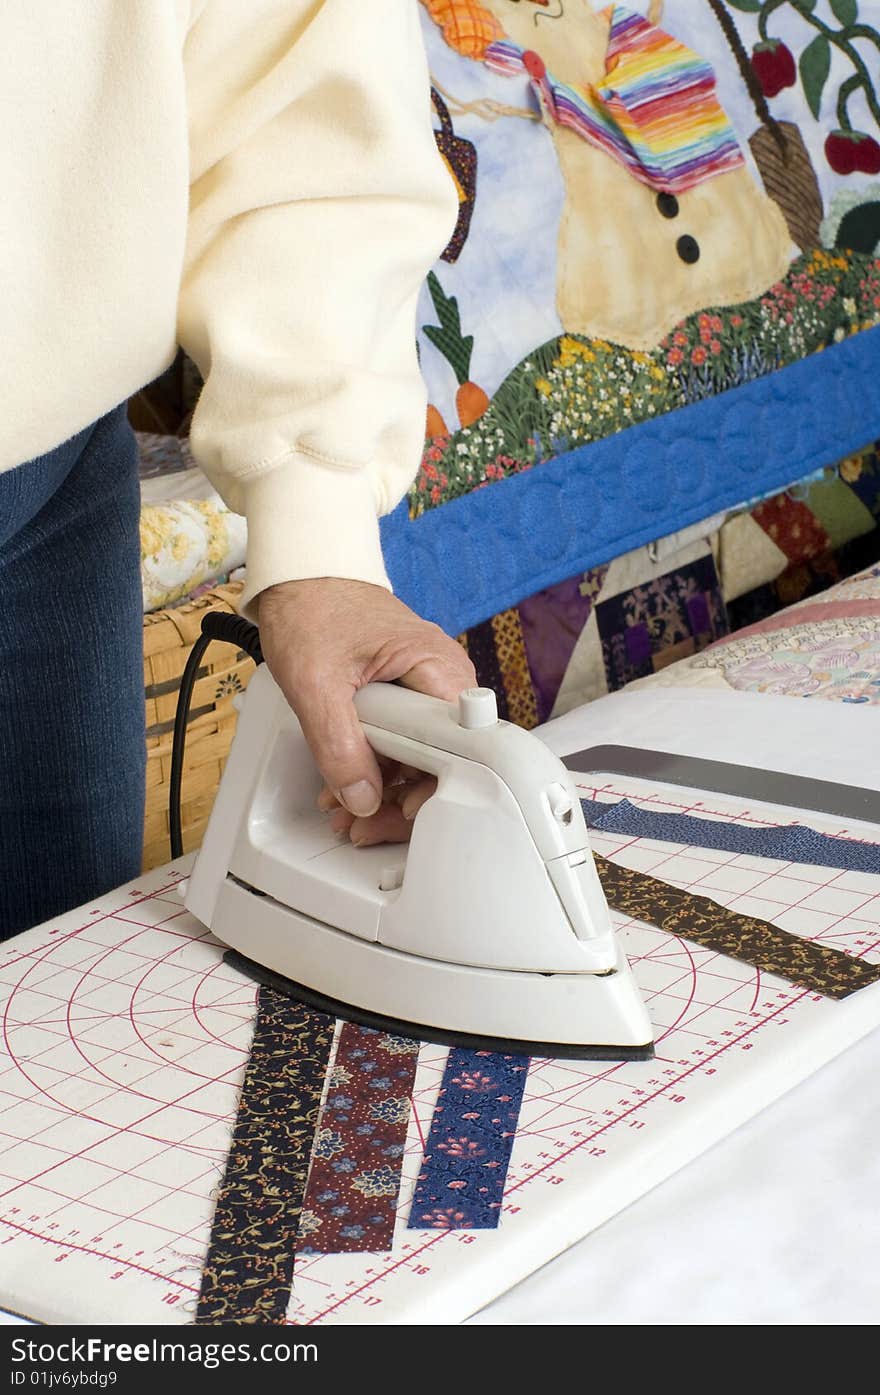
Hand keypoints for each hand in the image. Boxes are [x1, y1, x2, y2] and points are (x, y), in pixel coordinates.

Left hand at [256, 578, 475, 843]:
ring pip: (425, 756)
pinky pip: (408, 741)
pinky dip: (380, 766)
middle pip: (446, 759)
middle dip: (401, 798)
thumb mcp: (316, 683)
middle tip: (362, 824)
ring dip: (386, 788)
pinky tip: (349, 783)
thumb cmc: (313, 607)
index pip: (461, 745)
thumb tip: (362, 798)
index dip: (437, 787)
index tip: (406, 811)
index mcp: (438, 668)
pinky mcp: (409, 693)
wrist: (302, 574)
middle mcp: (444, 680)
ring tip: (344, 810)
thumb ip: (338, 745)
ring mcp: (428, 687)